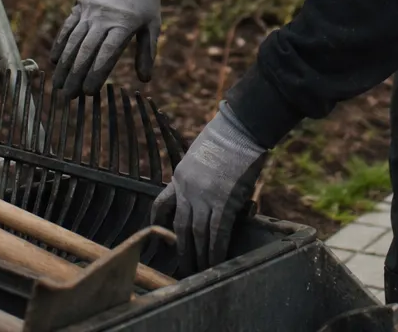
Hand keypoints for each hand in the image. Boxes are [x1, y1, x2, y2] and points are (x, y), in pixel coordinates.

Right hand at [49, 0, 160, 94]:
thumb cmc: (144, 2)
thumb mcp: (152, 25)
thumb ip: (147, 52)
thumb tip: (144, 79)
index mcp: (124, 24)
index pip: (107, 53)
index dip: (97, 73)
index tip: (89, 92)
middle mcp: (104, 18)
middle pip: (86, 51)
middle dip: (76, 76)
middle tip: (68, 97)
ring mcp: (89, 11)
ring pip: (73, 41)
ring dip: (64, 65)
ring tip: (58, 84)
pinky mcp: (79, 6)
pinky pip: (67, 28)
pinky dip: (60, 44)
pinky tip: (54, 61)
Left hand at [151, 102, 267, 273]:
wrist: (239, 129)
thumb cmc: (225, 136)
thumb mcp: (199, 154)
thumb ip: (197, 175)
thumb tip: (207, 193)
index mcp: (180, 176)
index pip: (162, 203)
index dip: (159, 222)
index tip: (158, 234)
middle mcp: (188, 190)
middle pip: (181, 227)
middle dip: (182, 249)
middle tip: (184, 265)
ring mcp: (205, 197)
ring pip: (198, 234)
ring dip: (200, 254)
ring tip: (201, 269)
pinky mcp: (225, 202)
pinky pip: (218, 232)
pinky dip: (217, 249)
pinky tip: (217, 260)